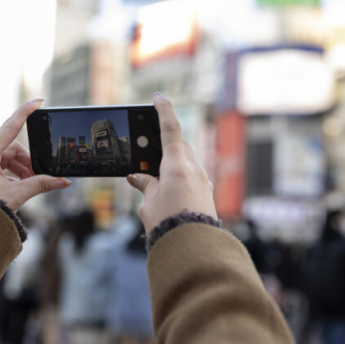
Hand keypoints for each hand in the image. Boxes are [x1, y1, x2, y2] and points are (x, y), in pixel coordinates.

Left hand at [0, 99, 70, 209]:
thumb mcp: (16, 195)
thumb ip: (41, 185)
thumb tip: (62, 181)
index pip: (10, 127)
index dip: (25, 112)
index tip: (38, 101)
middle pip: (11, 148)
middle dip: (27, 161)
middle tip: (38, 176)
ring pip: (4, 158)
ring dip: (19, 169)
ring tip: (28, 185)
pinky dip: (10, 174)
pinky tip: (17, 187)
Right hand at [127, 93, 216, 234]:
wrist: (194, 248)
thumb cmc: (169, 224)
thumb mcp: (149, 203)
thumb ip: (145, 185)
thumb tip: (138, 177)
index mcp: (177, 165)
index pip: (170, 128)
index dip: (163, 110)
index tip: (158, 97)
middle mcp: (194, 169)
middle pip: (179, 145)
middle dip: (164, 146)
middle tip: (148, 153)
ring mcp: (203, 180)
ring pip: (186, 161)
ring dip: (171, 164)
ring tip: (155, 179)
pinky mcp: (207, 192)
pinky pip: (192, 175)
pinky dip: (180, 176)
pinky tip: (169, 190)